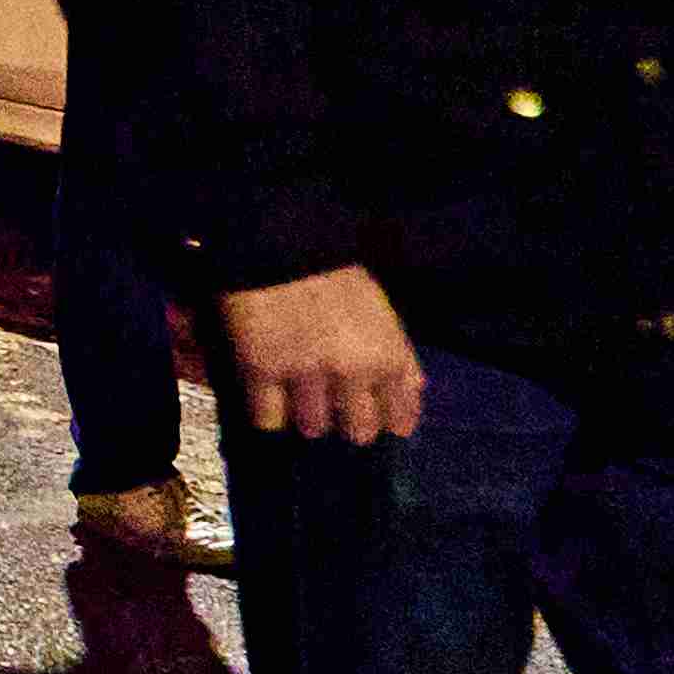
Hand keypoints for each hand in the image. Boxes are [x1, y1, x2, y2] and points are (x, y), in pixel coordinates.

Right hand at [219, 264, 424, 442]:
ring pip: (313, 427)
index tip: (373, 418)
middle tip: (331, 405)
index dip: (387, 422)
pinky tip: (266, 394)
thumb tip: (412, 394)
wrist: (277, 241)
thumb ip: (399, 357)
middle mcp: (353, 373)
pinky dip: (267, 412)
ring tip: (295, 396)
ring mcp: (306, 374)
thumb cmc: (335, 274)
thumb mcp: (381, 311)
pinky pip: (268, 419)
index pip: (400, 419)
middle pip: (358, 431)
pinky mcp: (261, 370)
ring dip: (306, 415)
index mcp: (388, 357)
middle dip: (346, 421)